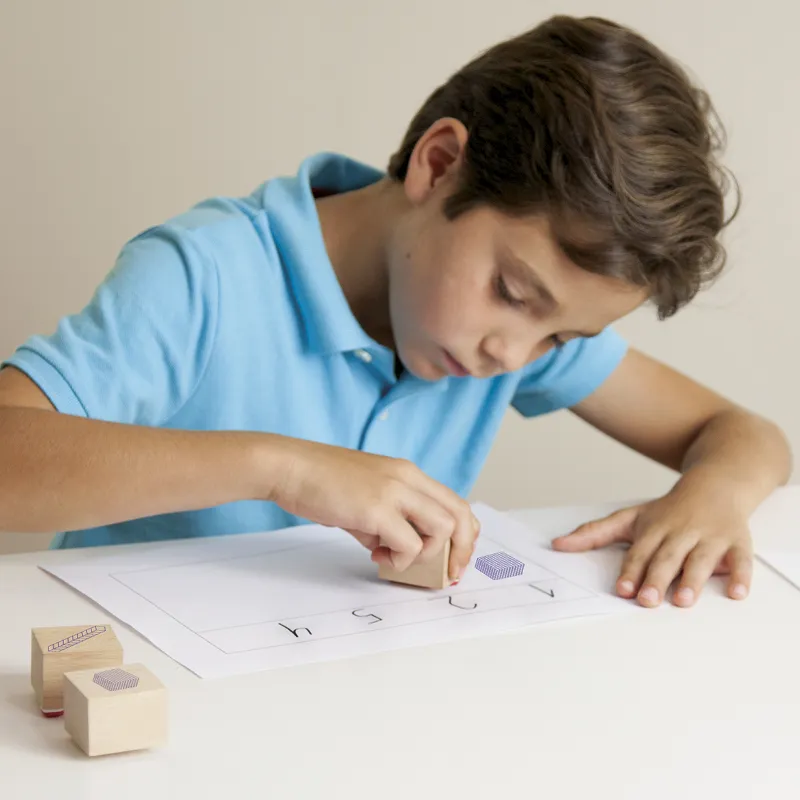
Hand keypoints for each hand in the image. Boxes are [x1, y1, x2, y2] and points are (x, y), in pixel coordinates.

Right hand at [267, 436, 479, 581]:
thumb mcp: (363, 497)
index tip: (452, 559)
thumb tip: (392, 549)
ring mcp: (395, 491)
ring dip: (426, 554)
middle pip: (461, 515)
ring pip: (443, 529)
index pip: (455, 503)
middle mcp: (408, 478)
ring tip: (393, 558)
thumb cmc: (319, 482)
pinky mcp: (377, 509)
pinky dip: (400, 560)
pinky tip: (375, 555)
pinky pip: (410, 545)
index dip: (462, 535)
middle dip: (461, 551)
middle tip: (446, 574)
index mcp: (407, 473)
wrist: (289, 468)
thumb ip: (384, 521)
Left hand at [550, 490, 752, 607]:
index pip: (640, 552)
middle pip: (668, 557)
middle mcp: (682, 532)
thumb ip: (595, 533)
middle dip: (657, 577)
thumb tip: (557, 545)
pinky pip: (741, 559)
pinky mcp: (738, 541)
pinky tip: (736, 593)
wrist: (716, 483)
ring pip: (702, 559)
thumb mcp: (631, 517)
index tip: (622, 589)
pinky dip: (740, 576)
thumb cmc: (669, 510)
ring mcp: (711, 536)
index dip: (631, 570)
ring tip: (683, 600)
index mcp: (655, 528)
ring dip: (693, 579)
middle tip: (648, 600)